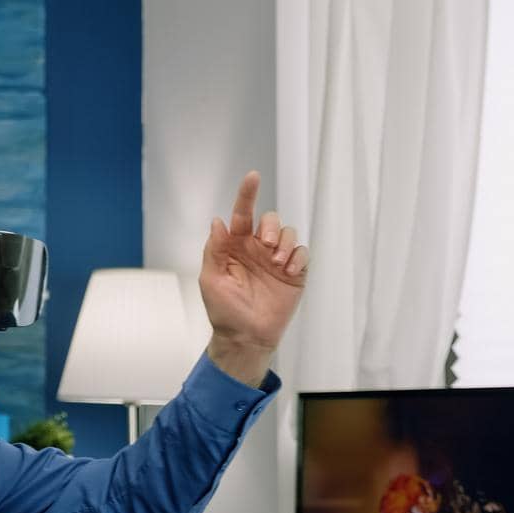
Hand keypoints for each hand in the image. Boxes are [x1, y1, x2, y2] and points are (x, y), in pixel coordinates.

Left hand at [199, 170, 309, 386]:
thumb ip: (214, 250)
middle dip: (269, 226)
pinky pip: (302, 252)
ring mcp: (276, 259)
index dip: (247, 194)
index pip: (241, 214)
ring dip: (283, 242)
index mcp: (235, 247)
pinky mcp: (294, 272)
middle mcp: (257, 249)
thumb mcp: (211, 279)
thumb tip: (217, 221)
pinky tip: (288, 270)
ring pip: (288, 232)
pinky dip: (297, 256)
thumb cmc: (224, 310)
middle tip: (264, 245)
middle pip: (270, 219)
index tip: (253, 176)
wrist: (245, 336)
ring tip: (276, 262)